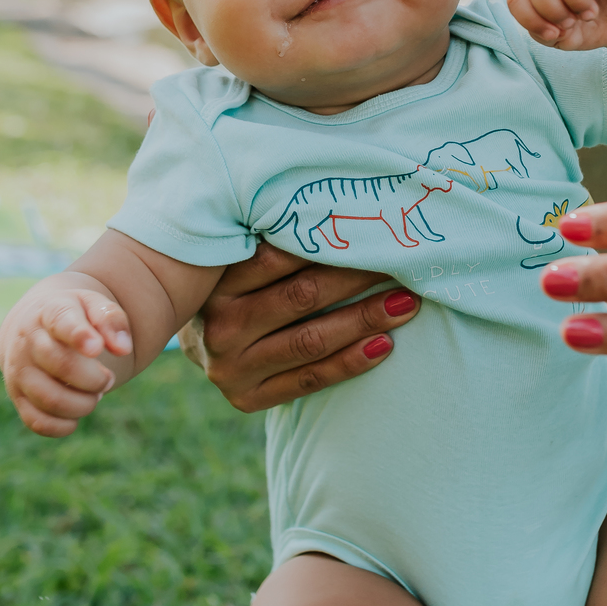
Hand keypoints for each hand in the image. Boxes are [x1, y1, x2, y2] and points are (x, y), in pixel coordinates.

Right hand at [0, 282, 133, 437]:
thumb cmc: (74, 317)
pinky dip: (64, 425)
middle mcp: (26, 341)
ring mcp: (18, 371)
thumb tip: (123, 348)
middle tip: (107, 379)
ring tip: (93, 394)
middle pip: (61, 365)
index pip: (62, 322)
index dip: (80, 336)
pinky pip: (38, 422)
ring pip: (51, 400)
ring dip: (84, 404)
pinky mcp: (17, 397)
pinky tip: (77, 414)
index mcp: (49, 312)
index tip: (97, 348)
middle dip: (95, 379)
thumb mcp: (94, 305)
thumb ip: (112, 320)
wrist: (33, 327)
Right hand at [184, 242, 420, 412]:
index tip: (372, 228)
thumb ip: (272, 237)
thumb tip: (342, 206)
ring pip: (310, 341)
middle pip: (300, 297)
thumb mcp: (238, 259)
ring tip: (406, 303)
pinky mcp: (247, 398)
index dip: (329, 242)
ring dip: (365, 320)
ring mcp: (230, 368)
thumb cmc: (235, 288)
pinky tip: (385, 344)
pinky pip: (310, 380)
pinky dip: (351, 362)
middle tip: (401, 262)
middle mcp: (219, 326)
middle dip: (356, 278)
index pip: (277, 257)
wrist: (200, 342)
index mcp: (216, 282)